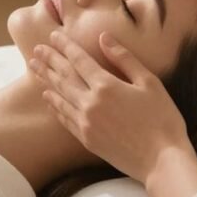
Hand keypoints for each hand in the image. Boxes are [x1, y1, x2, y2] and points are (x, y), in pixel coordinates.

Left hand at [30, 29, 193, 184]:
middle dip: (50, 60)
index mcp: (106, 86)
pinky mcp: (87, 139)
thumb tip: (104, 37)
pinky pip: (64, 118)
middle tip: (37, 49)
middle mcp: (90, 103)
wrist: (161, 161)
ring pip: (60, 96)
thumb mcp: (149, 82)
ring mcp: (86, 123)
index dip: (65, 46)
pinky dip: (54, 105)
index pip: (79, 60)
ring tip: (34, 68)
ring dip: (46, 79)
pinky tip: (48, 97)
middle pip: (64, 76)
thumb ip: (124, 58)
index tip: (54, 35)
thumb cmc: (162, 118)